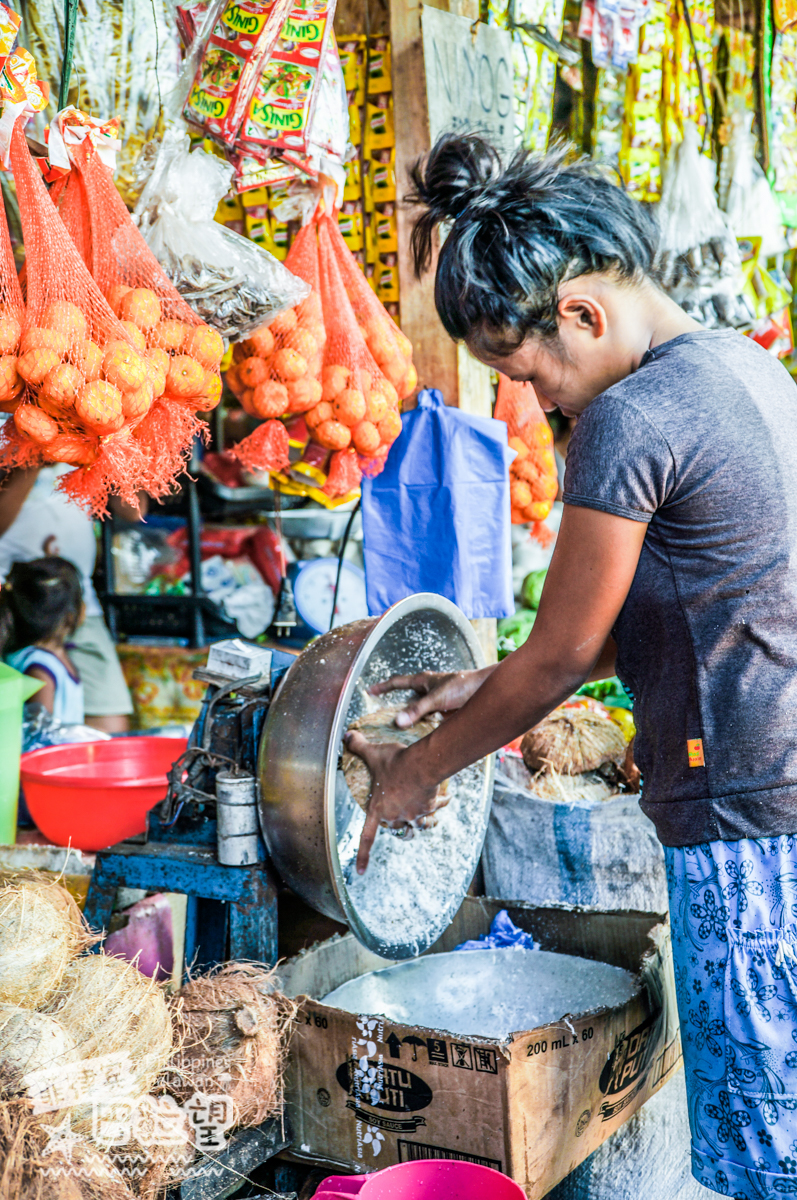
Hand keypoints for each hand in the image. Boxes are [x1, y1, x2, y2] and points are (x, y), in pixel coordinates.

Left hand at [344, 733, 443, 873]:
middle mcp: (396, 816)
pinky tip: (445, 796)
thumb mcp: (374, 753)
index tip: (360, 872)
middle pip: (395, 826)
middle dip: (397, 822)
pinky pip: (435, 809)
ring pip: (418, 824)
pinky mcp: (430, 807)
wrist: (422, 765)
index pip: (366, 838)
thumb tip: (346, 736)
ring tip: (425, 810)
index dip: (362, 855)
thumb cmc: (395, 762)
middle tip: (400, 812)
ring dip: (421, 820)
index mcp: (378, 809)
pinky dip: (440, 803)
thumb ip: (359, 746)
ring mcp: (414, 814)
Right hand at [368, 667, 492, 728]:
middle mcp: (428, 691)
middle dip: (395, 709)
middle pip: (406, 700)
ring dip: (411, 721)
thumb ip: (417, 710)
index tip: (369, 691)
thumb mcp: (437, 698)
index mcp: (423, 681)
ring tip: (399, 734)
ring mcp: (436, 702)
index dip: (382, 687)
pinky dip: (423, 728)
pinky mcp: (445, 713)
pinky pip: (429, 721)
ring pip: (418, 713)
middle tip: (381, 720)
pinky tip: (419, 737)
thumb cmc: (463, 687)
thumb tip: (398, 721)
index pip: (397, 682)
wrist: (486, 691)